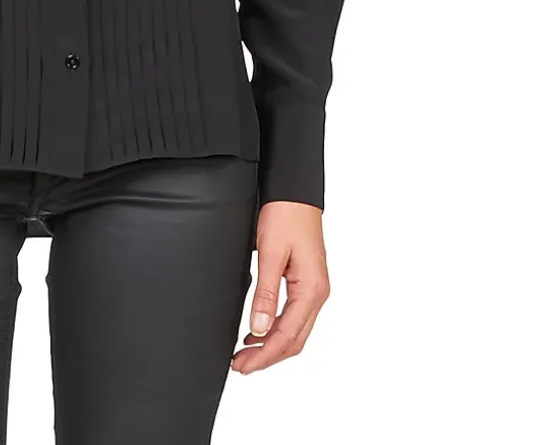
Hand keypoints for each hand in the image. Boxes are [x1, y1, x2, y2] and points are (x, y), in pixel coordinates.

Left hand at [231, 200, 329, 374]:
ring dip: (272, 345)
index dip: (264, 355)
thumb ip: (265, 293)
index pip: (287, 336)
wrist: (295, 193)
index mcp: (311, 290)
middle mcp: (318, 294)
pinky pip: (295, 316)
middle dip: (267, 357)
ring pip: (296, 331)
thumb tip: (258, 328)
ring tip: (246, 353)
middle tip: (239, 365)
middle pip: (294, 340)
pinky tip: (259, 330)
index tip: (242, 365)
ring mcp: (315, 289)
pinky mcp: (308, 282)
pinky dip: (277, 329)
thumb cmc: (285, 216)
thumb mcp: (270, 254)